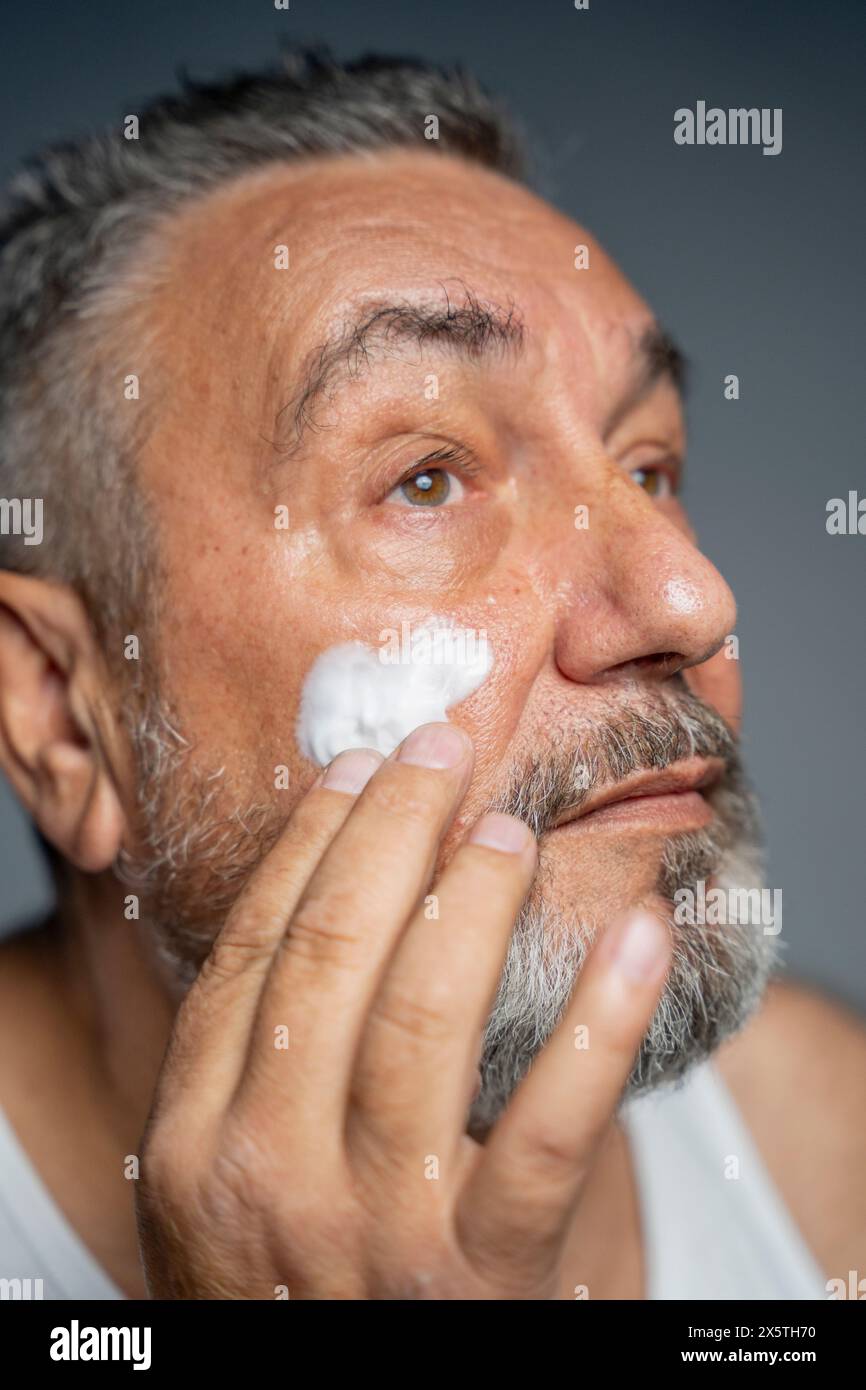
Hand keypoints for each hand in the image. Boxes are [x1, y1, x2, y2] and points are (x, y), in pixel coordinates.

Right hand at [135, 721, 671, 1298]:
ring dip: (475, 899)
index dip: (309, 842)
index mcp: (197, 1144)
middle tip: (440, 747)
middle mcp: (271, 1180)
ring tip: (505, 826)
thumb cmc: (289, 1288)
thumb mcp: (227, 1189)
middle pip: (332, 957)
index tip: (358, 765)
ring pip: (426, 1021)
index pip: (251, 952)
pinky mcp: (486, 1280)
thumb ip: (252, 1068)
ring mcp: (378, 1233)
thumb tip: (323, 888)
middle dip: (391, 830)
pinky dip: (602, 1025)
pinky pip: (552, 1133)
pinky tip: (639, 939)